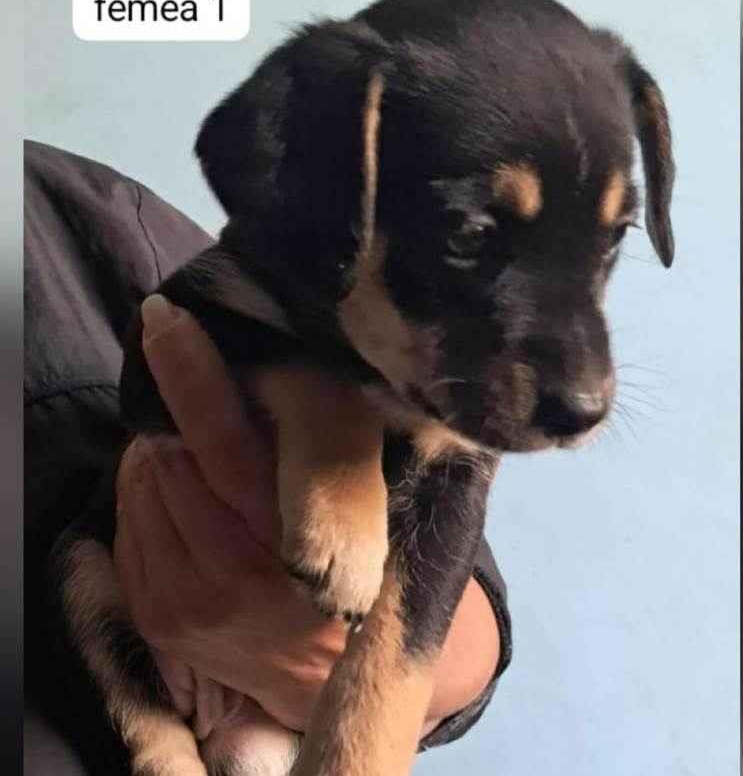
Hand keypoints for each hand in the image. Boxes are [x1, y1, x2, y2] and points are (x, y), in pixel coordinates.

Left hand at [115, 295, 499, 731]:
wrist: (336, 673)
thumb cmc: (363, 570)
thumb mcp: (369, 507)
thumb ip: (332, 450)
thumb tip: (283, 368)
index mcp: (298, 538)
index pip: (223, 439)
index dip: (191, 374)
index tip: (165, 318)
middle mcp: (238, 573)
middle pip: (170, 458)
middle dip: (173, 415)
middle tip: (194, 393)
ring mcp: (192, 602)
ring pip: (142, 487)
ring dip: (156, 453)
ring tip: (192, 448)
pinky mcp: (161, 619)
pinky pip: (125, 529)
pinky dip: (143, 496)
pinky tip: (178, 491)